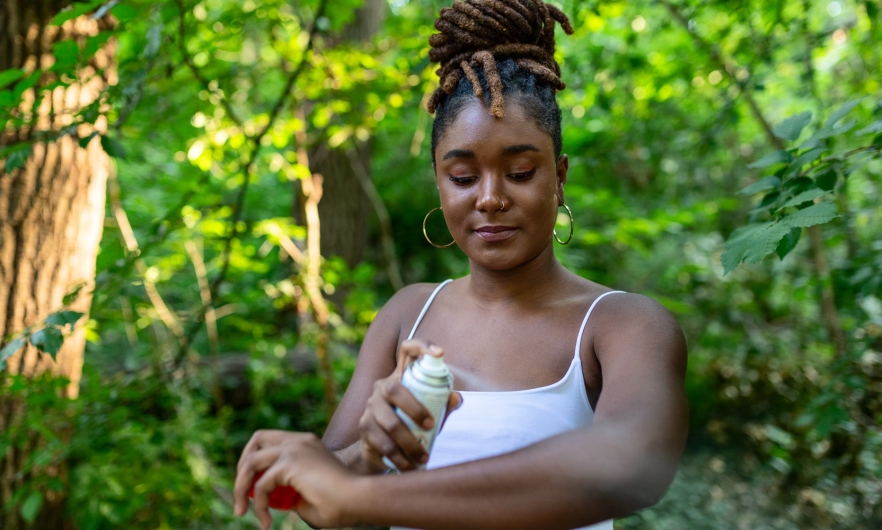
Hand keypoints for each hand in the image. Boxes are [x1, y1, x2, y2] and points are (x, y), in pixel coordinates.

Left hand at [234, 430, 357, 528]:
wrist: (358, 500)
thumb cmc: (340, 505)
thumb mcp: (308, 495)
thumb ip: (289, 492)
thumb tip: (271, 499)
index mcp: (306, 444)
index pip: (271, 441)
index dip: (257, 461)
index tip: (254, 487)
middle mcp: (299, 440)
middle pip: (257, 440)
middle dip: (243, 467)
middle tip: (242, 495)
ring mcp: (295, 448)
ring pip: (251, 462)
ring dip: (241, 487)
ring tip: (242, 512)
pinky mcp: (291, 463)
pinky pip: (261, 485)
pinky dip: (259, 506)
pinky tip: (267, 523)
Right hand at [358, 339, 461, 472]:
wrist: (380, 449)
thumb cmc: (412, 424)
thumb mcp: (430, 412)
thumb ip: (442, 404)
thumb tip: (456, 399)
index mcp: (401, 376)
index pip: (407, 350)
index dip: (422, 345)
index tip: (440, 353)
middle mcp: (382, 387)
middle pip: (395, 389)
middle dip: (414, 408)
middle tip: (431, 425)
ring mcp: (370, 407)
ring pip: (389, 422)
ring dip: (409, 442)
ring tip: (424, 457)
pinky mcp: (364, 428)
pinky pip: (382, 442)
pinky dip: (399, 457)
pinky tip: (410, 466)